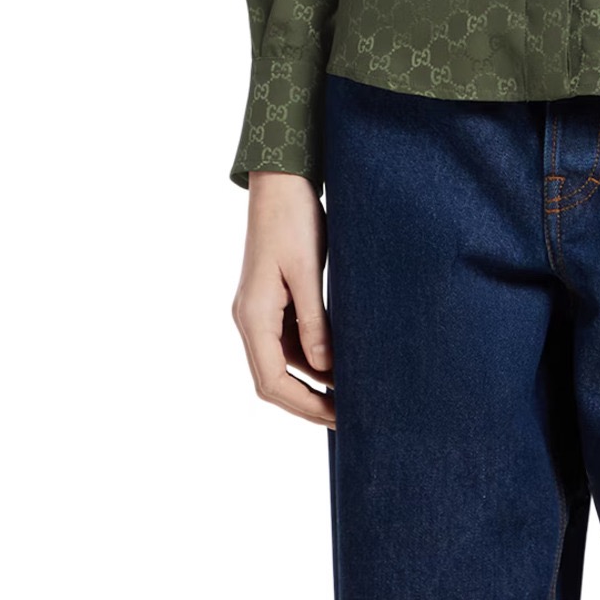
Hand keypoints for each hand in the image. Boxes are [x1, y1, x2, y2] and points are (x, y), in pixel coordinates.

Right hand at [234, 170, 334, 425]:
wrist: (281, 182)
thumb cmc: (293, 219)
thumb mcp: (308, 271)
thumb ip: (314, 322)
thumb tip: (325, 368)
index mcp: (253, 314)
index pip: (271, 381)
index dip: (304, 405)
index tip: (338, 417)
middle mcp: (249, 318)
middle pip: (272, 379)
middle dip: (307, 401)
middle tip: (348, 416)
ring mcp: (259, 311)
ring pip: (281, 363)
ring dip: (311, 382)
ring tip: (350, 393)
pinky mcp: (271, 301)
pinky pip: (288, 342)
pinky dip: (311, 358)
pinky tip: (339, 362)